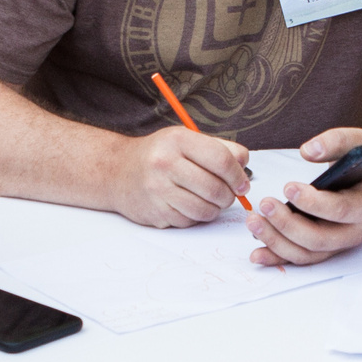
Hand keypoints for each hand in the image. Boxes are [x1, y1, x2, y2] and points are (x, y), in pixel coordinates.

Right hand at [119, 126, 250, 227]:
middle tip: (228, 194)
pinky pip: (189, 221)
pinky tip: (189, 204)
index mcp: (178, 141)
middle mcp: (165, 164)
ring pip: (205, 210)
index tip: (242, 183)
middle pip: (215, 189)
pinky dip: (196, 217)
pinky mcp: (155, 212)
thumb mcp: (187, 140)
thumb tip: (244, 165)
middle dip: (229, 196)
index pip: (221, 160)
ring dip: (214, 209)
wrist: (118, 172)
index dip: (238, 175)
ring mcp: (158, 190)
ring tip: (210, 199)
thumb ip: (220, 148)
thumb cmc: (159, 155)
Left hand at [247, 127, 361, 267]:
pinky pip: (299, 258)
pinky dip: (276, 257)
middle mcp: (354, 232)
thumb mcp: (357, 144)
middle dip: (288, 224)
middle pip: (319, 238)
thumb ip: (336, 142)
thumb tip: (309, 150)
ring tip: (254, 221)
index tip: (288, 188)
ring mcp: (338, 244)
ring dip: (276, 240)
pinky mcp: (323, 250)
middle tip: (265, 204)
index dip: (313, 202)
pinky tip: (257, 253)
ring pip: (306, 252)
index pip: (341, 210)